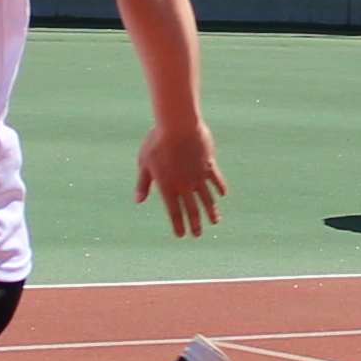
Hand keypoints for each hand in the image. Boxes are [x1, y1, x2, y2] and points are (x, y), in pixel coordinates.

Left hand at [137, 120, 227, 235]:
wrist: (178, 126)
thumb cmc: (157, 142)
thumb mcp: (145, 163)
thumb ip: (143, 183)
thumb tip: (137, 201)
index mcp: (167, 186)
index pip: (174, 212)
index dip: (178, 224)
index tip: (181, 235)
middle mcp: (184, 185)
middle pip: (192, 209)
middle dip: (195, 224)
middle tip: (198, 235)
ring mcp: (198, 176)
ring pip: (207, 198)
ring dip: (211, 211)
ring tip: (215, 222)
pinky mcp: (208, 165)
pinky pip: (216, 180)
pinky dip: (220, 188)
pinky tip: (222, 195)